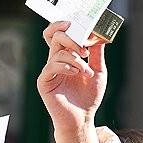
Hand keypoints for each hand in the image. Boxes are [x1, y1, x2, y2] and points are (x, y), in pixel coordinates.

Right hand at [37, 21, 106, 142]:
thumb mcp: (98, 71)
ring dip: (75, 59)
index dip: (67, 24)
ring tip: (86, 72)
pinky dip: (65, 67)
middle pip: (54, 35)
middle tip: (84, 47)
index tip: (83, 23)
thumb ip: (97, 53)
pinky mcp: (44, 82)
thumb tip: (99, 34)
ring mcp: (49, 71)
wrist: (83, 119)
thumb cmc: (89, 97)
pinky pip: (51, 67)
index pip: (60, 32)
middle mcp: (55, 60)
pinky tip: (76, 73)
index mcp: (67, 55)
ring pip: (57, 52)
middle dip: (70, 36)